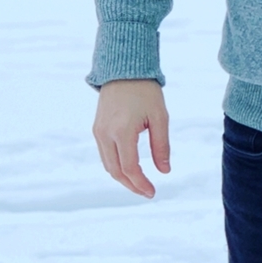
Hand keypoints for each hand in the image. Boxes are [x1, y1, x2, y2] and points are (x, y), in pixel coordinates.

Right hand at [92, 79, 169, 198]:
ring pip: (108, 165)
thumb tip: (165, 171)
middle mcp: (105, 134)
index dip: (141, 183)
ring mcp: (98, 132)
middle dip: (131, 185)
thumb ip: (161, 146)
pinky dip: (116, 165)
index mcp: (122, 131)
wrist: (123, 70)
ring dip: (123, 177)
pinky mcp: (97, 129)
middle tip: (147, 192)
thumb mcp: (160, 117)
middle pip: (115, 171)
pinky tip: (130, 168)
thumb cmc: (145, 92)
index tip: (153, 192)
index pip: (129, 168)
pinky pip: (105, 154)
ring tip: (140, 183)